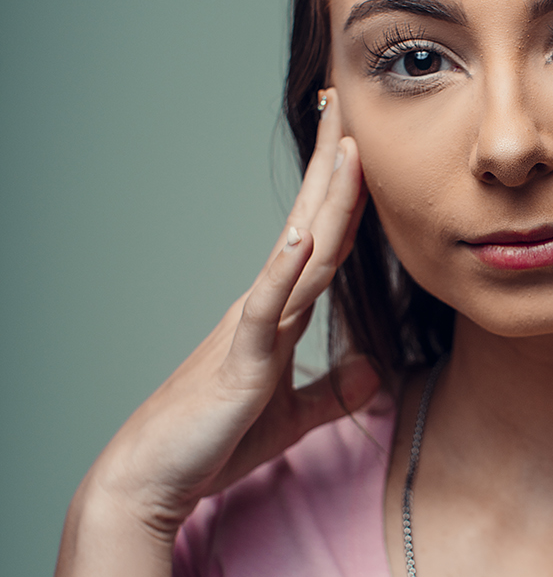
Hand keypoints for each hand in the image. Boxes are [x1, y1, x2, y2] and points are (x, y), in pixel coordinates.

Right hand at [89, 89, 377, 536]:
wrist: (155, 475)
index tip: (356, 139)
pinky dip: (283, 274)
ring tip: (345, 147)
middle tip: (344, 101)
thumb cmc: (214, 442)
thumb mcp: (290, 416)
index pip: (323, 240)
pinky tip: (300, 240)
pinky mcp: (241, 361)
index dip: (344, 192)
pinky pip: (266, 310)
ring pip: (299, 253)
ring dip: (325, 201)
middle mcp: (267, 306)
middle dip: (332, 164)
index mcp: (280, 313)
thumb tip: (373, 374)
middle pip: (312, 224)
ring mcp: (253, 328)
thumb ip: (331, 393)